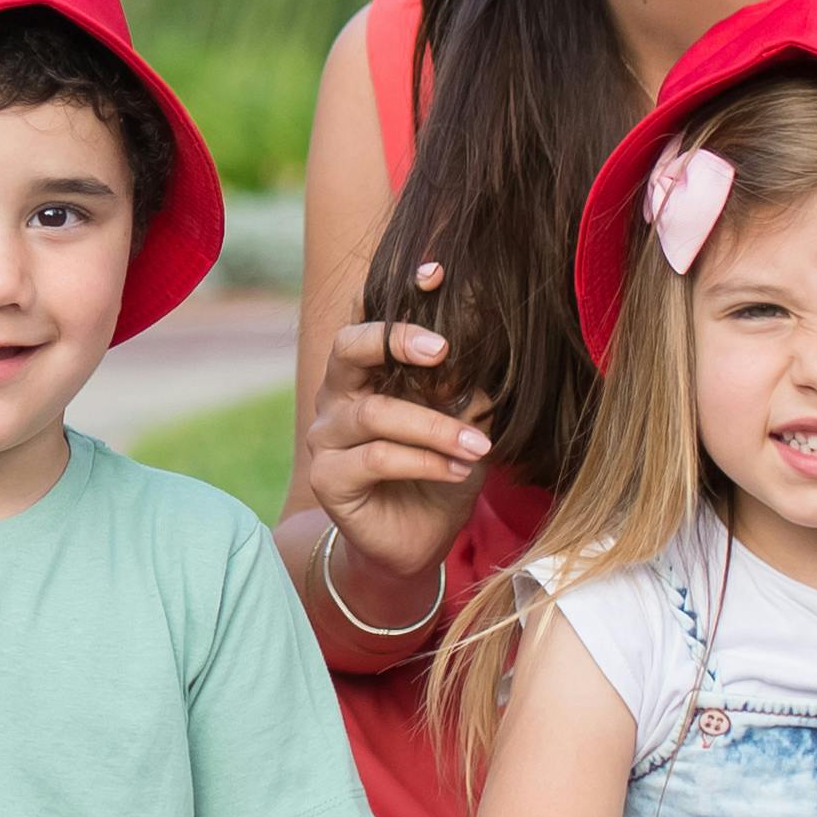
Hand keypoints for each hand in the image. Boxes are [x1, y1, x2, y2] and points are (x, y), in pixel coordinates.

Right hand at [294, 260, 497, 591]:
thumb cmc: (441, 472)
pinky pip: (376, 458)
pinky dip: (425, 461)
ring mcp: (328, 435)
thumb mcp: (465, 423)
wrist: (416, 543)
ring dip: (435, 428)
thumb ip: (466, 388)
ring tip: (479, 446)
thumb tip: (488, 349)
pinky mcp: (328, 477)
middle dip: (396, 338)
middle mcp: (340, 394)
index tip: (436, 273)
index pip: (373, 318)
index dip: (399, 292)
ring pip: (376, 413)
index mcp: (370, 371)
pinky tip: (459, 471)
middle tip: (442, 350)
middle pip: (349, 346)